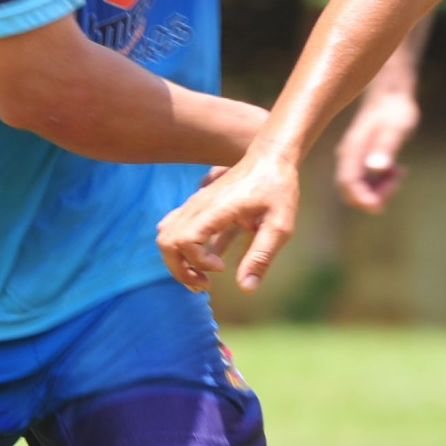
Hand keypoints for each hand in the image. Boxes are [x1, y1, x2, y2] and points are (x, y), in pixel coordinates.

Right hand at [157, 151, 298, 292]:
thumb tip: (246, 289)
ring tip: (201, 278)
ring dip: (178, 261)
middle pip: (166, 241)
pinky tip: (209, 261)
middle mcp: (198, 205)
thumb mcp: (279, 225)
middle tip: (204, 285)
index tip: (222, 268)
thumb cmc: (279, 188)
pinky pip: (176, 228)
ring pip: (167, 235)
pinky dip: (183, 249)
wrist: (271, 156)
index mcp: (215, 209)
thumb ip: (262, 256)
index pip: (184, 241)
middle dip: (180, 270)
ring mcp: (196, 204)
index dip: (198, 262)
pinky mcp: (199, 206)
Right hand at [334, 91, 418, 211]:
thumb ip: (385, 148)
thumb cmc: (395, 110)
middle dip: (373, 196)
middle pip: (351, 190)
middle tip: (397, 181)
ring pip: (360, 187)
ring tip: (400, 172)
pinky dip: (381, 183)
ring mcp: (353, 158)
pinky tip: (398, 170)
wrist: (391, 95)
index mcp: (352, 149)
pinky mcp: (361, 159)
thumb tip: (376, 169)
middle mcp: (348, 156)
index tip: (381, 205)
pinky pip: (366, 181)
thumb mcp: (396, 128)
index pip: (347, 184)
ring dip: (380, 189)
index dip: (362, 199)